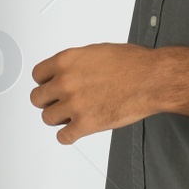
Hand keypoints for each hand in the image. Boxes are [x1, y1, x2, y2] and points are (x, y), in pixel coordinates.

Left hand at [30, 43, 166, 144]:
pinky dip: (67, 136)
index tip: (49, 86)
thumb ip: (75, 63)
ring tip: (68, 116)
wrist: (152, 79)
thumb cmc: (132, 64)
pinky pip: (63, 137)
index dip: (44, 82)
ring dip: (57, 118)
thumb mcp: (95, 51)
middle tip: (57, 102)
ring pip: (47, 118)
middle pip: (37, 98)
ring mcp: (74, 104)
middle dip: (48, 101)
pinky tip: (74, 130)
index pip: (37, 75)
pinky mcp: (86, 124)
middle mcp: (66, 82)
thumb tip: (68, 72)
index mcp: (66, 61)